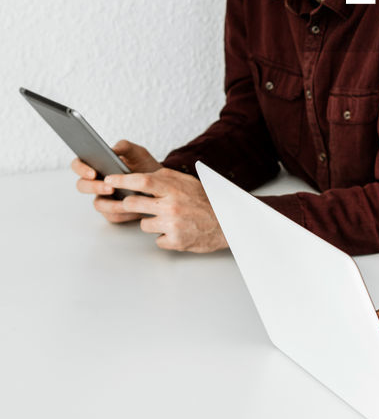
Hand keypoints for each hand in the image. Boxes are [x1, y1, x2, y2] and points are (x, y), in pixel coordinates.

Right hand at [73, 139, 160, 223]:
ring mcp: (103, 198)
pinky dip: (123, 214)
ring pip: (97, 204)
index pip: (78, 164)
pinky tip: (134, 210)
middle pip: (82, 186)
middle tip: (110, 187)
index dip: (81, 168)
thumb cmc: (144, 166)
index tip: (92, 172)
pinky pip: (112, 216)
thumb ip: (124, 147)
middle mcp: (96, 182)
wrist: (159, 183)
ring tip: (125, 200)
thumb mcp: (137, 153)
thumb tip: (112, 150)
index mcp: (97, 164)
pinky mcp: (113, 212)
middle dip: (93, 187)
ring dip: (110, 204)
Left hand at [96, 167, 227, 252]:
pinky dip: (164, 237)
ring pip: (144, 224)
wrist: (229, 223)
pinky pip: (157, 240)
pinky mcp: (175, 241)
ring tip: (169, 220)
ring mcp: (172, 224)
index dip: (122, 180)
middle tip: (133, 204)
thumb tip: (143, 177)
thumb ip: (166, 180)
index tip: (109, 180)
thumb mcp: (188, 183)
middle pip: (134, 203)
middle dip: (129, 204)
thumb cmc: (208, 201)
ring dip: (152, 223)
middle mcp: (171, 205)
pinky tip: (177, 232)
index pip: (142, 180)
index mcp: (174, 188)